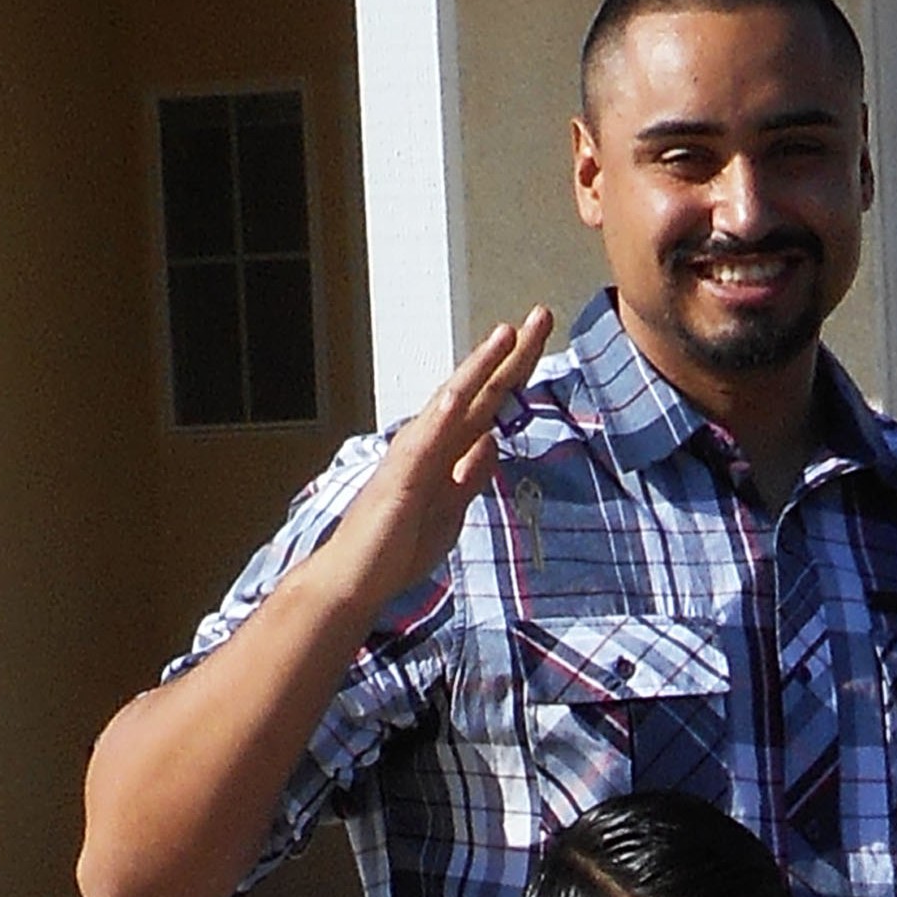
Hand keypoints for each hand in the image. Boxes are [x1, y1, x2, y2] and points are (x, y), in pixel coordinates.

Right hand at [313, 309, 554, 614]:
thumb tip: (492, 442)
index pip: (489, 403)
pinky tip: (462, 390)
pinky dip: (443, 414)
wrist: (355, 582)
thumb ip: (470, 477)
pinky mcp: (400, 480)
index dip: (516, 370)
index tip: (541, 337)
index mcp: (447, 452)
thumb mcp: (451, 511)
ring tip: (505, 333)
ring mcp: (413, 458)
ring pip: (451, 403)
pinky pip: (424, 443)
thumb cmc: (397, 548)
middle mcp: (431, 444)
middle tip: (541, 314)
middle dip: (510, 354)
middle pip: (478, 391)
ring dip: (478, 367)